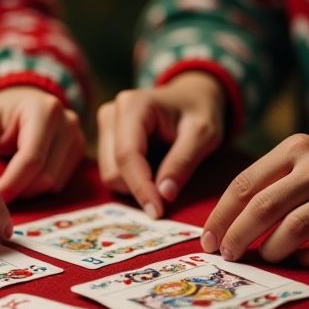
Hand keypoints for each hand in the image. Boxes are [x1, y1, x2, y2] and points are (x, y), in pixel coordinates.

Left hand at [0, 87, 84, 201]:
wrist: (25, 100)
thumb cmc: (2, 111)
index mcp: (45, 110)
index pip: (32, 158)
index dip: (11, 183)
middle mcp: (68, 124)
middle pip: (44, 175)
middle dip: (18, 188)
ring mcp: (78, 139)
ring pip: (52, 183)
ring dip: (27, 189)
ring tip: (8, 177)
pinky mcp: (78, 153)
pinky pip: (58, 184)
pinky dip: (38, 186)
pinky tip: (24, 174)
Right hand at [97, 71, 224, 217]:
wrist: (191, 96)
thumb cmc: (200, 111)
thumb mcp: (203, 134)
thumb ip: (183, 162)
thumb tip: (164, 194)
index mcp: (132, 106)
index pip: (127, 155)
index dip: (140, 187)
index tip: (157, 212)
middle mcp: (110, 113)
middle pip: (113, 169)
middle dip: (139, 188)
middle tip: (169, 192)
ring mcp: (105, 126)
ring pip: (110, 175)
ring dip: (137, 185)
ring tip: (164, 172)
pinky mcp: (106, 139)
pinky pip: (113, 172)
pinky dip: (133, 180)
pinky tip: (154, 170)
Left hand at [202, 134, 308, 266]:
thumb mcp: (302, 158)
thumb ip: (266, 181)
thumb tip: (223, 222)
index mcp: (297, 148)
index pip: (245, 184)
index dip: (221, 216)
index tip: (208, 239)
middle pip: (264, 208)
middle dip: (238, 236)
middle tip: (228, 254)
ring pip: (295, 231)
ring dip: (273, 250)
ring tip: (267, 256)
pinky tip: (302, 259)